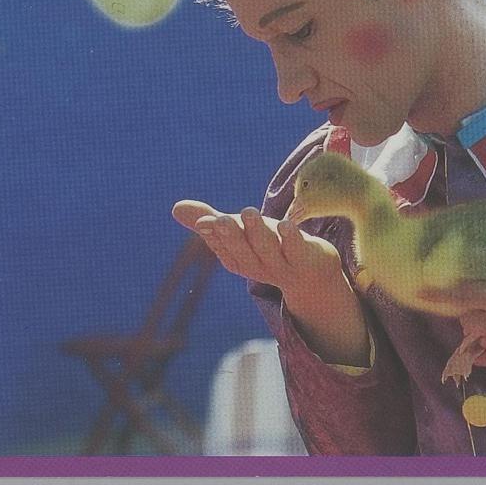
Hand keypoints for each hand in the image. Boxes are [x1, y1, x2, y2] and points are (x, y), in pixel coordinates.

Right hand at [171, 200, 342, 301]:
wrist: (311, 276)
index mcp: (237, 259)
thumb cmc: (269, 250)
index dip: (215, 234)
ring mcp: (281, 264)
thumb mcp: (239, 234)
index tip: (206, 221)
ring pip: (268, 248)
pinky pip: (297, 249)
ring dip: (258, 232)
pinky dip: (291, 238)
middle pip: (243, 250)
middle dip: (232, 236)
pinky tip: (286, 224)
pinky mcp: (305, 258)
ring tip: (249, 212)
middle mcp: (257, 264)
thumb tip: (174, 207)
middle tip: (221, 220)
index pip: (223, 246)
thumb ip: (209, 221)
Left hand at [420, 202, 485, 377]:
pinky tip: (484, 340)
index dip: (439, 291)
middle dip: (463, 306)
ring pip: (475, 340)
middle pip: (465, 319)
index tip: (419, 287)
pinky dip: (480, 350)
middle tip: (467, 293)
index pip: (463, 295)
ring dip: (472, 327)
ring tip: (478, 312)